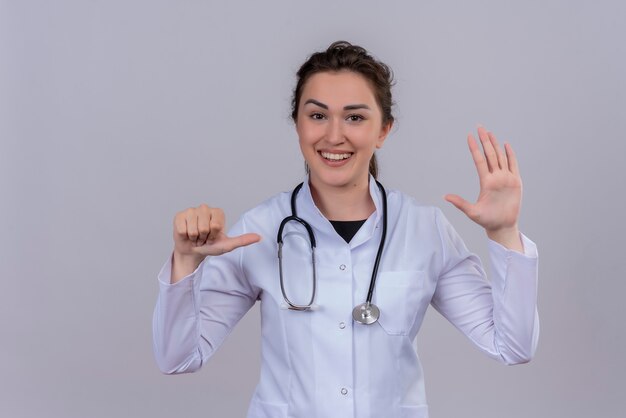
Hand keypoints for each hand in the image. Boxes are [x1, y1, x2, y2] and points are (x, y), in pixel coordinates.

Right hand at [173, 204, 260, 259]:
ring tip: (195, 237)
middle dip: (203, 237)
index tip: (213, 237)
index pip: (216, 226)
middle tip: (203, 238)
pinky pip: (182, 229)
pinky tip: (186, 234)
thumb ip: (242, 240)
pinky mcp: (179, 216)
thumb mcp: (227, 245)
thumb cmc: (210, 246)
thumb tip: (259, 237)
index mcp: (217, 212)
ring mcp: (191, 210)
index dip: (214, 236)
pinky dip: (184, 236)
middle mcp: (205, 208)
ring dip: (194, 238)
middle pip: (204, 228)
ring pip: (193, 229)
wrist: (192, 251)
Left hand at [444, 126, 522, 248]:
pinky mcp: (516, 182)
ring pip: (500, 157)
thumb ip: (460, 203)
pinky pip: (513, 165)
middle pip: (490, 155)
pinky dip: (511, 155)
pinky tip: (506, 145)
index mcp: (485, 182)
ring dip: (495, 145)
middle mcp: (495, 177)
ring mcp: (505, 178)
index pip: (479, 160)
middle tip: (479, 127)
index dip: (474, 148)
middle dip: (484, 141)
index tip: (469, 136)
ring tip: (490, 133)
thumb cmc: (486, 220)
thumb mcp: (472, 212)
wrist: (502, 226)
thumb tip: (445, 196)